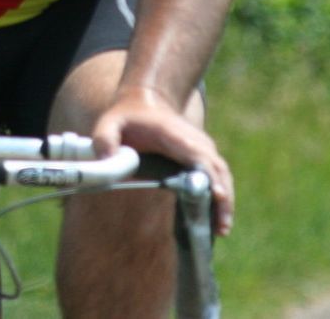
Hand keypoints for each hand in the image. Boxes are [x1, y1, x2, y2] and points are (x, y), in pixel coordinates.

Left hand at [88, 85, 234, 235]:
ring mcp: (201, 146)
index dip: (208, 175)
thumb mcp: (109, 122)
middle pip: (216, 168)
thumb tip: (106, 159)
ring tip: (221, 229)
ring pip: (221, 173)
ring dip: (225, 199)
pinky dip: (221, 194)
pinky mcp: (202, 155)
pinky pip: (217, 175)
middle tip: (221, 228)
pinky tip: (217, 219)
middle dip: (222, 196)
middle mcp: (193, 140)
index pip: (197, 155)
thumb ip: (104, 139)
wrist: (145, 100)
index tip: (216, 195)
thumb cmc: (126, 116)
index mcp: (173, 134)